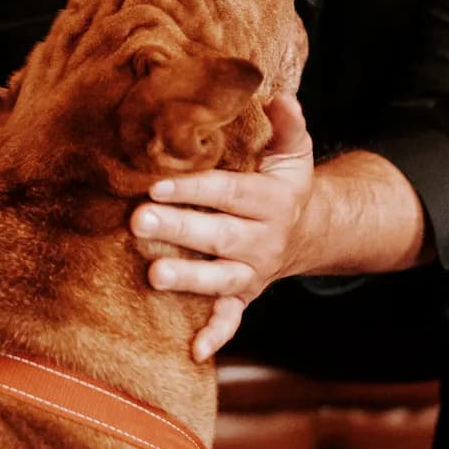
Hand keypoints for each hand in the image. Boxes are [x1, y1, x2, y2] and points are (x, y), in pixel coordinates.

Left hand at [129, 93, 314, 361]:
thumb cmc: (285, 185)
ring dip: (188, 279)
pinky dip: (216, 335)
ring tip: (153, 275)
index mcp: (270, 200)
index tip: (157, 185)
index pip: (229, 193)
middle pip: (218, 235)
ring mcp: (252, 272)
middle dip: (179, 229)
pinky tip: (193, 350)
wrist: (310, 233)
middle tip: (138, 220)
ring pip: (220, 279)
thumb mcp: (294, 154)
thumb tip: (278, 97)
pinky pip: (232, 319)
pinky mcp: (244, 297)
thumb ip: (287, 127)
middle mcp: (261, 239)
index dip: (194, 189)